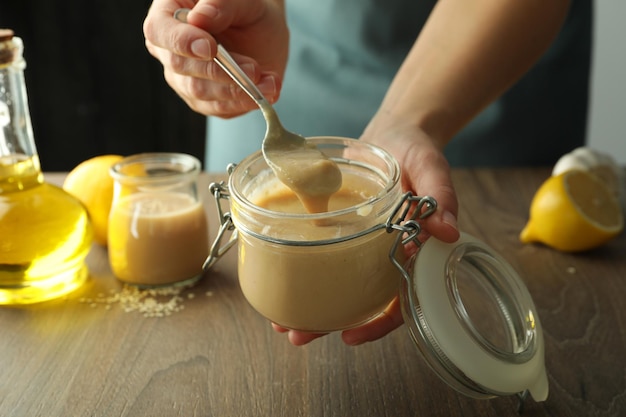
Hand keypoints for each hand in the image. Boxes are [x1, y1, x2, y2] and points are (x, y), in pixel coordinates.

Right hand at [143, 0, 288, 117]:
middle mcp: (170, 51)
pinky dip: (247, 102)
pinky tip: (269, 89)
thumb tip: (200, 18)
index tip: (209, 47)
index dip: (181, 42)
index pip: (159, 32)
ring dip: (237, 90)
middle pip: (181, 67)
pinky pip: (221, 108)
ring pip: (200, 92)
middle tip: (253, 68)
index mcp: (168, 16)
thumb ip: (222, 4)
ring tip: (268, 81)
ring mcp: (185, 79)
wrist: (264, 30)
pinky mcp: (206, 101)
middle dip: (219, 70)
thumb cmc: (246, 8)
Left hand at [273, 123, 459, 345]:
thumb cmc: (417, 152)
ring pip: (337, 283)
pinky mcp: (340, 229)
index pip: (399, 299)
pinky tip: (281, 274)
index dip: (378, 323)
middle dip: (330, 322)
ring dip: (310, 303)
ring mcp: (359, 244)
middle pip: (360, 300)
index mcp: (411, 251)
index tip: (350, 338)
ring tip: (281, 320)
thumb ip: (441, 195)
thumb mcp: (430, 167)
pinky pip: (322, 253)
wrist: (394, 133)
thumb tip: (448, 232)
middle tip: (299, 336)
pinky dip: (303, 267)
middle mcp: (383, 254)